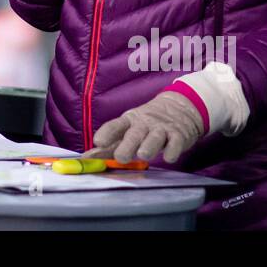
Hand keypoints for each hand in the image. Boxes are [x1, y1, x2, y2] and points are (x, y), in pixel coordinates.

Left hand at [84, 91, 205, 163]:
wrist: (180, 108)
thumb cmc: (146, 125)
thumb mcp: (128, 130)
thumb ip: (109, 146)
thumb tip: (86, 158)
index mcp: (129, 121)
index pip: (116, 125)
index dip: (107, 133)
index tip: (97, 142)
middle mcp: (144, 123)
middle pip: (134, 133)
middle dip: (127, 144)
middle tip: (121, 156)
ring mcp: (162, 128)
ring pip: (155, 137)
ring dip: (149, 146)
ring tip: (143, 155)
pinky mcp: (178, 135)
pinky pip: (176, 142)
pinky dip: (172, 150)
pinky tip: (169, 157)